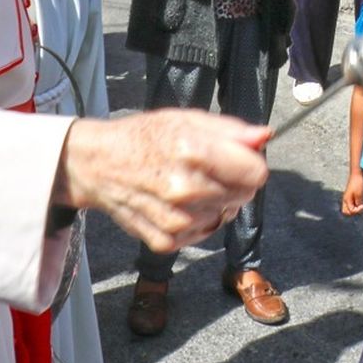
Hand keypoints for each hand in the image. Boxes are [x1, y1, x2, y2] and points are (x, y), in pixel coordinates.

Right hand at [52, 111, 270, 253]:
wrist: (98, 166)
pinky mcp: (165, 242)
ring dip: (217, 202)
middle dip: (234, 181)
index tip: (237, 158)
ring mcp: (174, 220)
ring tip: (189, 184)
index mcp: (193, 151)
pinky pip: (204, 232)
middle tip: (208, 169)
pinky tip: (178, 203)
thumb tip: (265, 136)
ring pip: (226, 215)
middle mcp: (184, 190)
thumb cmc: (145, 137)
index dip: (250, 164)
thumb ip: (231, 130)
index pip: (256, 173)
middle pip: (244, 195)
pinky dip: (198, 220)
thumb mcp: (187, 120)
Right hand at [341, 170, 362, 216]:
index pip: (350, 211)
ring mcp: (347, 197)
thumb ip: (358, 203)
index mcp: (346, 200)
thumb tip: (359, 209)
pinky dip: (355, 204)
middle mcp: (345, 200)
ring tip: (360, 205)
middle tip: (360, 207)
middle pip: (346, 211)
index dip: (357, 210)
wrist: (357, 173)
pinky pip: (350, 203)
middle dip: (353, 212)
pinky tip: (360, 201)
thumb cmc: (358, 183)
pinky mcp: (350, 195)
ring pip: (348, 208)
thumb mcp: (359, 195)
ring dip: (354, 208)